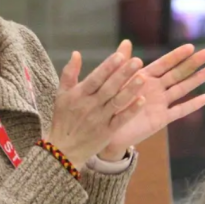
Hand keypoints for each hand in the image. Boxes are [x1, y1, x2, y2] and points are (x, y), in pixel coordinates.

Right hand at [46, 41, 147, 168]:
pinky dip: (131, 110)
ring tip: (143, 77)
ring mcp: (99, 119)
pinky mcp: (107, 132)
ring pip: (117, 102)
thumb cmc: (63, 119)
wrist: (63, 150)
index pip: (95, 78)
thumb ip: (69, 73)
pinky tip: (141, 100)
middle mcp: (90, 105)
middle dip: (123, 74)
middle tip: (137, 60)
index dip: (108, 67)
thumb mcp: (61, 95)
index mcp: (79, 94)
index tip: (120, 55)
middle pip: (109, 87)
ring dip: (130, 90)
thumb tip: (76, 53)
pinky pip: (121, 120)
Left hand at [100, 44, 204, 159]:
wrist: (106, 130)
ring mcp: (160, 103)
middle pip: (178, 73)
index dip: (177, 55)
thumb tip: (126, 41)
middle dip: (193, 63)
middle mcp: (156, 88)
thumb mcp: (114, 81)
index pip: (164, 63)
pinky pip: (179, 111)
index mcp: (145, 77)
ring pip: (183, 89)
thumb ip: (123, 63)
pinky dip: (192, 105)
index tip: (191, 46)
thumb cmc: (109, 104)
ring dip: (197, 79)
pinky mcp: (161, 119)